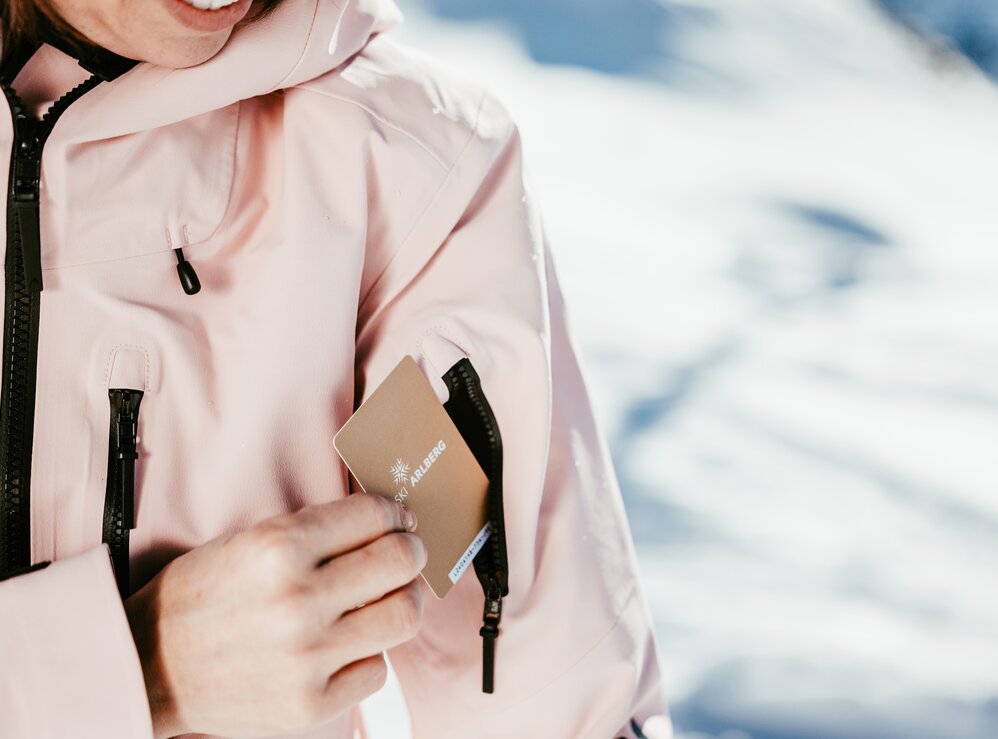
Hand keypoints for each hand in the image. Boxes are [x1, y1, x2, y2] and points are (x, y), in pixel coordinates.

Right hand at [123, 494, 425, 737]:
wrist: (148, 666)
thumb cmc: (199, 596)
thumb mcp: (248, 541)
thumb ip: (315, 532)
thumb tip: (384, 525)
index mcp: (279, 547)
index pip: (374, 516)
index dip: (396, 513)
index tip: (401, 519)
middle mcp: (298, 599)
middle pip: (401, 562)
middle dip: (411, 551)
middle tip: (406, 553)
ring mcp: (307, 656)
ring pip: (403, 616)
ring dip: (405, 600)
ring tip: (391, 597)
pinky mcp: (310, 704)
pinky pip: (378, 670)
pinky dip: (369, 654)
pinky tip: (347, 645)